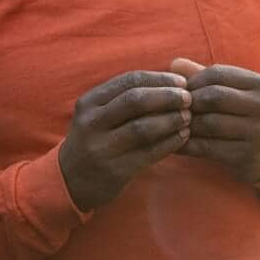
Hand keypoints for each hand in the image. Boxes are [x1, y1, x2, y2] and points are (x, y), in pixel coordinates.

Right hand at [58, 70, 193, 211]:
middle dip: (167, 96)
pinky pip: (148, 153)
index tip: (182, 81)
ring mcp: (101, 148)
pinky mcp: (114, 170)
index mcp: (90, 101)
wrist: (70, 180)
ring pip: (142, 127)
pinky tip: (183, 137)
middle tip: (189, 98)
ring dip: (171, 120)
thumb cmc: (96, 138)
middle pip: (135, 101)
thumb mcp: (99, 113)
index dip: (160, 79)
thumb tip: (172, 79)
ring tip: (188, 117)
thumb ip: (127, 96)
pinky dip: (169, 143)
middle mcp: (92, 122)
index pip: (130, 81)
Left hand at [170, 59, 259, 183]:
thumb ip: (202, 75)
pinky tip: (176, 143)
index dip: (193, 80)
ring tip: (173, 124)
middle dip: (189, 102)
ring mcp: (257, 131)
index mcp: (259, 84)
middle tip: (174, 108)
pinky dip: (187, 144)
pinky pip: (207, 147)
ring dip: (186, 124)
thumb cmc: (237, 113)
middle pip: (215, 96)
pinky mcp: (246, 154)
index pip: (218, 73)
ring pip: (210, 123)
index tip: (179, 90)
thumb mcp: (227, 91)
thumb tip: (174, 63)